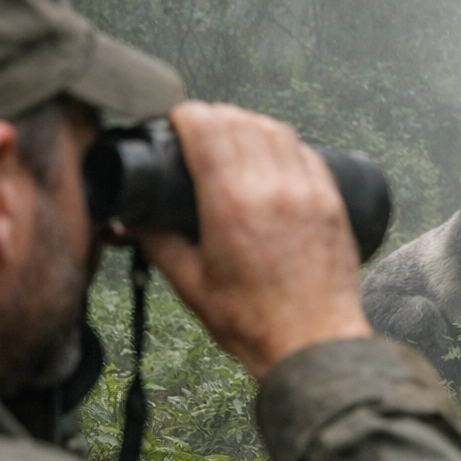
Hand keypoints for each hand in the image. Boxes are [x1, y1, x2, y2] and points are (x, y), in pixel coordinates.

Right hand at [137, 102, 373, 379]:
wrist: (313, 345)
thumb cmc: (254, 323)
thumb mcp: (191, 285)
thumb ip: (157, 244)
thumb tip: (128, 220)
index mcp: (231, 204)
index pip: (206, 128)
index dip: (185, 116)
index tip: (175, 122)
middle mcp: (272, 188)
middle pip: (239, 120)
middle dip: (213, 117)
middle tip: (198, 131)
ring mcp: (307, 192)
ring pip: (275, 129)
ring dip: (249, 124)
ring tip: (233, 139)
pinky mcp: (332, 202)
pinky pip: (306, 152)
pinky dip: (283, 144)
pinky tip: (270, 157)